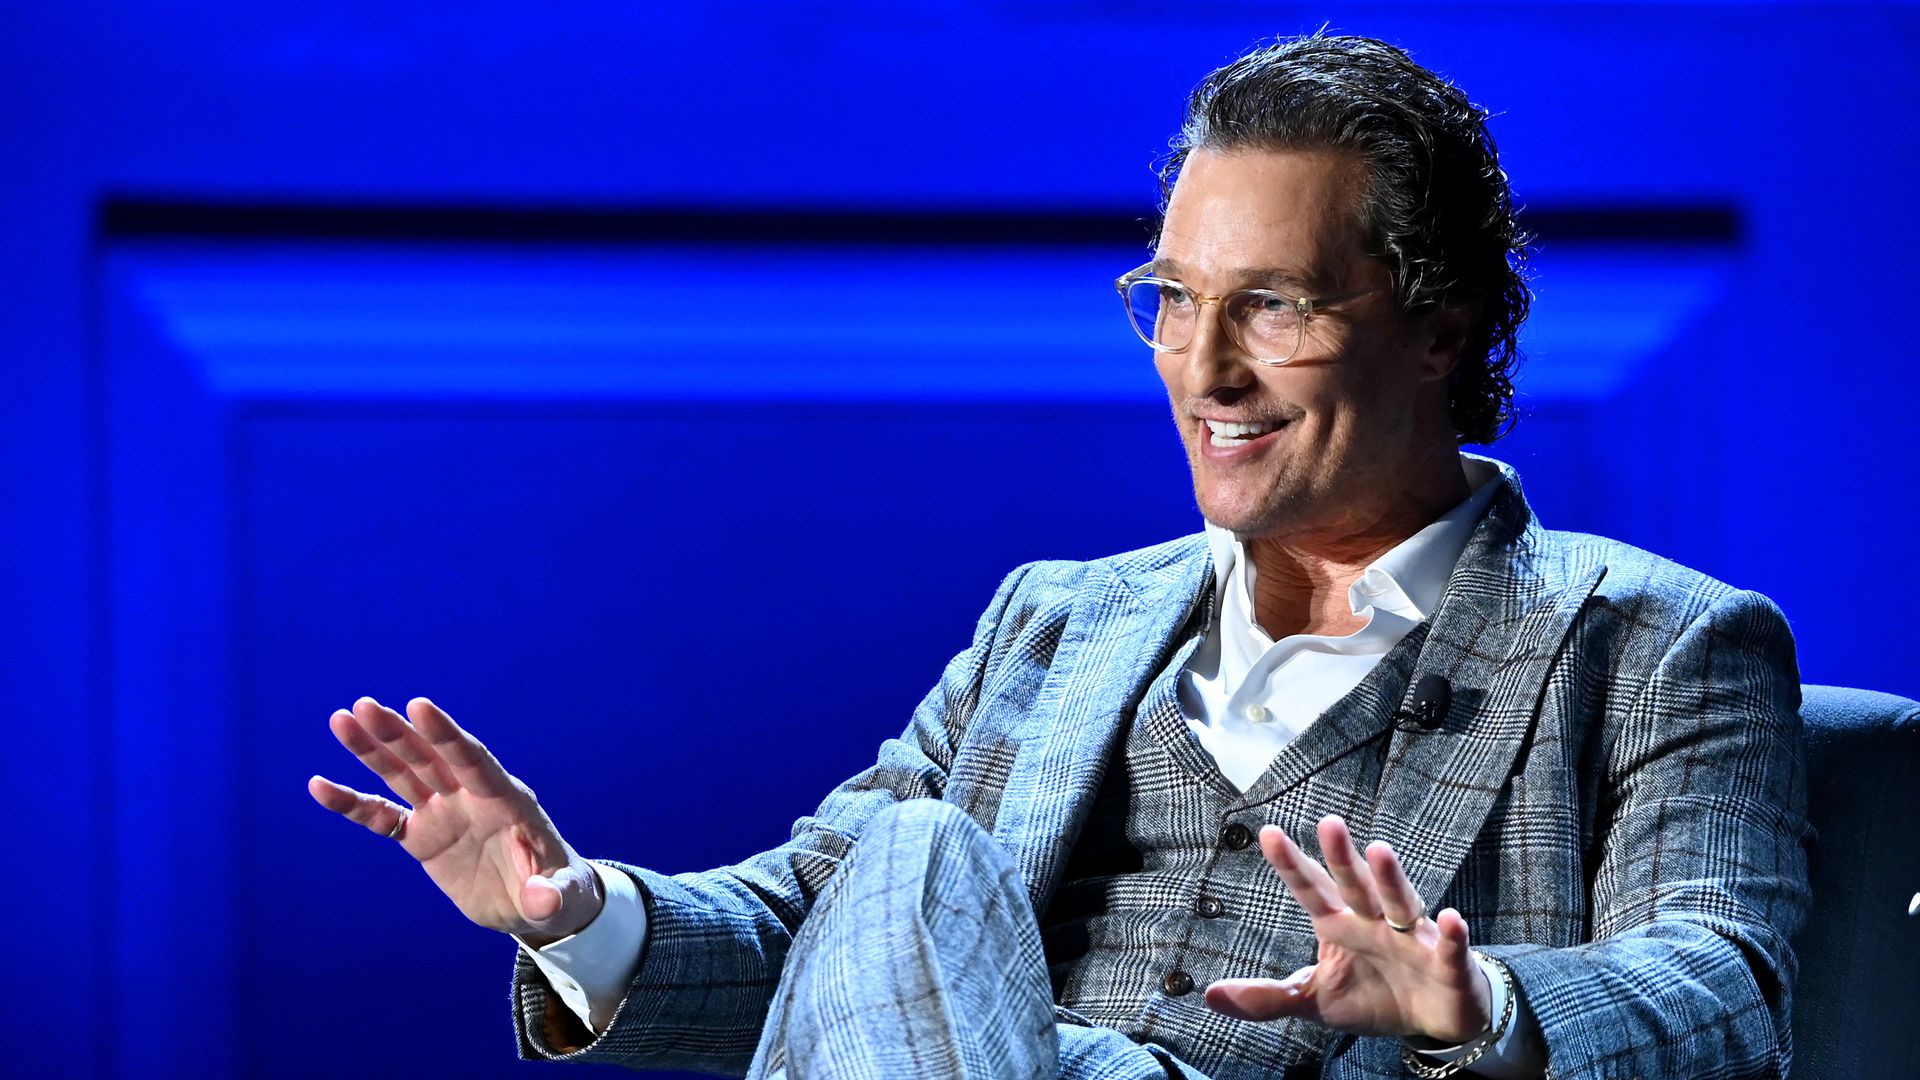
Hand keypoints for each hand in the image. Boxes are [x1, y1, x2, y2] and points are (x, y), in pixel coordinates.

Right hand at [307, 696, 602, 946]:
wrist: (540, 903)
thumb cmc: (560, 891)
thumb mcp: (562, 896)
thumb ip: (553, 894)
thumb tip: (545, 900)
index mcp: (507, 800)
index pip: (473, 760)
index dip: (446, 735)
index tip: (419, 705)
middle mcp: (471, 797)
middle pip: (431, 758)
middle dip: (400, 732)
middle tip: (364, 706)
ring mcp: (445, 814)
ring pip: (403, 775)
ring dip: (373, 749)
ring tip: (341, 720)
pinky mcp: (423, 837)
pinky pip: (382, 817)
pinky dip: (353, 803)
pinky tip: (319, 786)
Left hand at [1204, 815, 1491, 1043]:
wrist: (1433, 1020)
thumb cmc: (1374, 997)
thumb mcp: (1315, 1000)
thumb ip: (1268, 997)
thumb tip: (1210, 995)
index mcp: (1341, 925)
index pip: (1312, 891)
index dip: (1292, 865)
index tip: (1268, 833)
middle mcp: (1375, 922)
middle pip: (1356, 886)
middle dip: (1343, 858)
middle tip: (1328, 823)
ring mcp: (1413, 940)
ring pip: (1401, 905)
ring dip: (1392, 880)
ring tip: (1380, 851)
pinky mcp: (1448, 965)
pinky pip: (1451, 949)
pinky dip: (1453, 936)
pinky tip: (1450, 919)